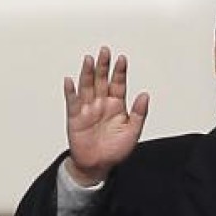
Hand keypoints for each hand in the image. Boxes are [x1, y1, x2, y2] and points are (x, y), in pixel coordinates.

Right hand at [64, 46, 148, 185]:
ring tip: (89, 59)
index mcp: (116, 106)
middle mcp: (101, 104)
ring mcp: (88, 109)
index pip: (118, 84)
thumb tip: (145, 95)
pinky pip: (72, 102)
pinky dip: (71, 92)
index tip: (122, 59)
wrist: (98, 165)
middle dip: (104, 66)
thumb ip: (139, 113)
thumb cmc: (115, 149)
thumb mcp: (133, 131)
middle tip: (105, 51)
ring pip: (87, 87)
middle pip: (102, 81)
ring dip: (88, 73)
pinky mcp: (75, 117)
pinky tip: (70, 81)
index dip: (120, 72)